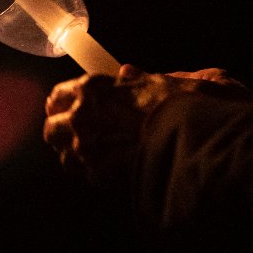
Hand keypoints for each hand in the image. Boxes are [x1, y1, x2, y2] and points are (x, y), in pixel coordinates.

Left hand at [43, 64, 252, 186]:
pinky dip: (95, 172)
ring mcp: (90, 152)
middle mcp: (84, 120)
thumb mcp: (169, 82)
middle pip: (52, 129)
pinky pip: (87, 176)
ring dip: (76, 154)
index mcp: (95, 90)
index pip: (58, 96)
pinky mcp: (101, 178)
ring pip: (65, 157)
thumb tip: (128, 74)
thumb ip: (142, 79)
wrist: (201, 147)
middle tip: (80, 131)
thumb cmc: (189, 109)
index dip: (63, 102)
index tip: (68, 105)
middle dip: (62, 130)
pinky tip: (111, 167)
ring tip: (95, 152)